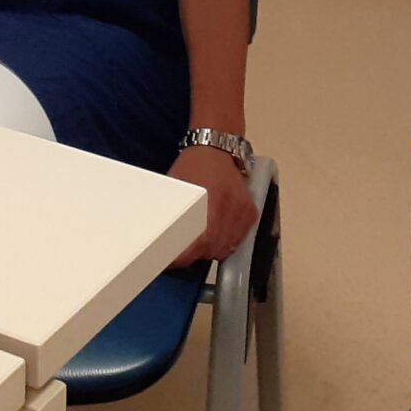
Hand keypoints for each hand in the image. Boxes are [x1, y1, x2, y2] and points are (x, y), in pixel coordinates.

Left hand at [168, 146, 259, 267]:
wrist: (216, 147)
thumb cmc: (191, 167)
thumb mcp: (176, 187)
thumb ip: (172, 213)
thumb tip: (160, 238)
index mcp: (208, 201)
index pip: (198, 243)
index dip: (183, 257)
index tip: (170, 262)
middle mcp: (228, 207)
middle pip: (212, 249)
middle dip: (196, 255)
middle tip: (184, 253)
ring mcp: (241, 210)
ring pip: (227, 247)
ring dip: (212, 251)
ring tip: (199, 246)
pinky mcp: (250, 211)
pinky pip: (239, 239)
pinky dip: (227, 243)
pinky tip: (217, 238)